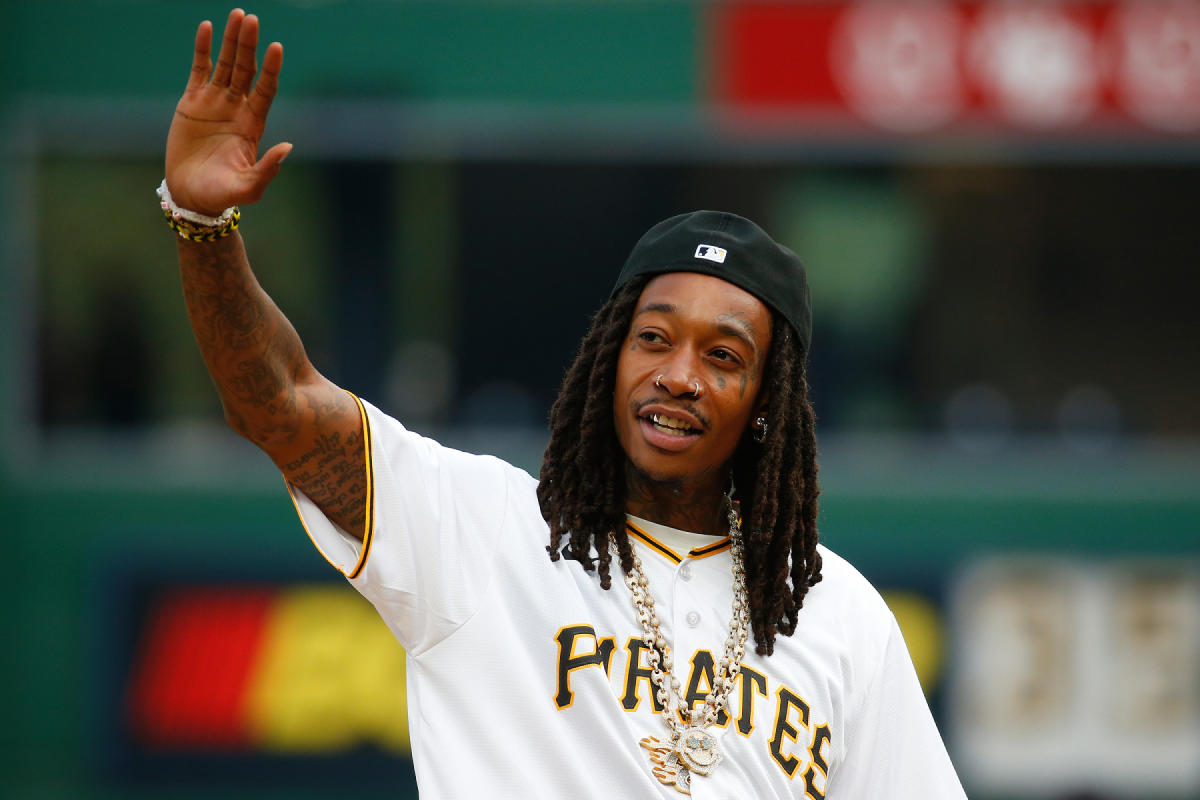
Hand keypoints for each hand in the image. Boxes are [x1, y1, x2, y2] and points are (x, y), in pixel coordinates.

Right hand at [165, 9, 291, 216]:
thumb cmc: (222, 194)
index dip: (270, 68)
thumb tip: (288, 147)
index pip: (266, 89)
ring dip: (231, 40)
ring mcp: (215, 102)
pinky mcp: (192, 102)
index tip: (276, 47)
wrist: (191, 195)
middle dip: (249, 44)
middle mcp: (237, 108)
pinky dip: (202, 48)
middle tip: (252, 18)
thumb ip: (268, 169)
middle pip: (246, 69)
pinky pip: (199, 69)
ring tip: (238, 15)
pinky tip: (206, 27)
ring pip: (226, 63)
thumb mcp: (249, 187)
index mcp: (253, 124)